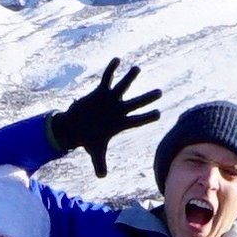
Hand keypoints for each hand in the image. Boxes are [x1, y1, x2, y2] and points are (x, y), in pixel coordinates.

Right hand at [49, 58, 161, 177]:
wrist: (76, 127)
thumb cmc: (88, 138)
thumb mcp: (94, 151)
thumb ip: (99, 163)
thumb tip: (101, 177)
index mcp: (120, 123)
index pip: (136, 120)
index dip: (146, 117)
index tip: (159, 114)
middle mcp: (118, 110)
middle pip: (135, 103)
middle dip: (147, 99)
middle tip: (160, 92)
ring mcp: (110, 100)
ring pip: (122, 87)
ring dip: (129, 78)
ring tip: (137, 68)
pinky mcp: (100, 92)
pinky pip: (106, 79)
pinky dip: (111, 70)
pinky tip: (117, 60)